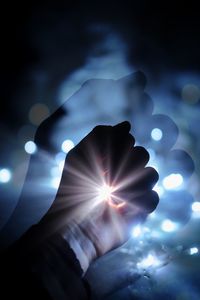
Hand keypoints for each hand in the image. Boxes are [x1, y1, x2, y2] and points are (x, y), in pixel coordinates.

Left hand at [40, 121, 158, 271]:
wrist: (75, 225)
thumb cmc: (74, 189)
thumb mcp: (80, 156)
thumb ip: (100, 135)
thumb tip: (127, 125)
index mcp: (110, 158)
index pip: (128, 139)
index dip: (117, 147)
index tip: (100, 160)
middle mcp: (124, 171)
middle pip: (142, 154)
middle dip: (123, 166)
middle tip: (106, 180)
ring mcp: (134, 190)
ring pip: (152, 174)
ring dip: (130, 184)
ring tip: (113, 195)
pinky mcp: (141, 210)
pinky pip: (154, 197)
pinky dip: (138, 202)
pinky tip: (122, 208)